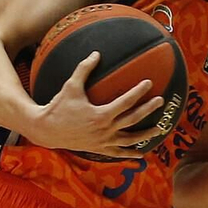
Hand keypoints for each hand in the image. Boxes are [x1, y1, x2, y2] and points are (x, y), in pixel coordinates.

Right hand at [26, 50, 163, 157]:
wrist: (47, 130)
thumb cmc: (59, 106)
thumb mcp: (70, 86)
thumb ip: (84, 69)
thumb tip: (96, 53)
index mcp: (100, 115)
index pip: (126, 101)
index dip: (139, 91)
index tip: (149, 83)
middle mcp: (105, 130)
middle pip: (133, 119)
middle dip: (148, 109)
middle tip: (161, 101)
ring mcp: (103, 141)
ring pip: (130, 139)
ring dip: (146, 134)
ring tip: (160, 128)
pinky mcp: (98, 149)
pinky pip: (118, 153)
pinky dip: (130, 154)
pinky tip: (141, 154)